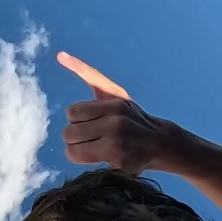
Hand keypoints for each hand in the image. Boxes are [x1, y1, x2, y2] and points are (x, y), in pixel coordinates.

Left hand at [58, 52, 177, 174]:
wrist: (161, 144)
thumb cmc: (130, 117)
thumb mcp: (114, 94)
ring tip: (94, 149)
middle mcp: (116, 123)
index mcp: (114, 105)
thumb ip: (91, 77)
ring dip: (78, 152)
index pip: (72, 112)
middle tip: (91, 139)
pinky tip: (105, 160)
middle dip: (75, 137)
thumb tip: (60, 55)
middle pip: (68, 133)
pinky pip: (84, 165)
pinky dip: (90, 164)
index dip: (77, 120)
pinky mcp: (118, 164)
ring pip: (72, 150)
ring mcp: (118, 145)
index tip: (90, 122)